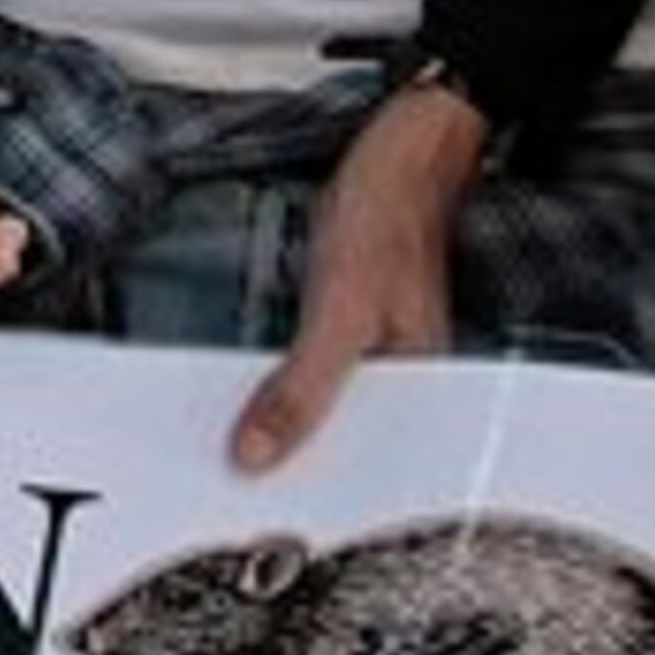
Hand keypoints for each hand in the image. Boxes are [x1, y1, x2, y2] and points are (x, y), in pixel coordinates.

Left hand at [230, 68, 489, 473]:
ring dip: (283, 423)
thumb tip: (256, 454)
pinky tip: (253, 395)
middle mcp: (407, 379)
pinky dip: (285, 386)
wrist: (404, 148)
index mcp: (424, 389)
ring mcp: (382, 354)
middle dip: (293, 464)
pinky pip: (316, 375)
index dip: (314, 494)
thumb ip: (302, 388)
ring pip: (328, 411)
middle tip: (231, 481)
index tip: (255, 506)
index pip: (367, 471)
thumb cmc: (389, 216)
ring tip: (232, 449)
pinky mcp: (356, 330)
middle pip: (345, 447)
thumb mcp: (338, 310)